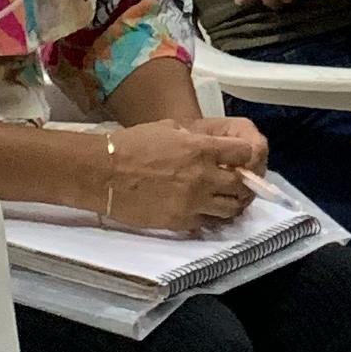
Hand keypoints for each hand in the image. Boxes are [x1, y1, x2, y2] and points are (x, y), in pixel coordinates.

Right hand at [103, 116, 269, 234]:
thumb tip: (214, 147)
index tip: (242, 159)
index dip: (246, 156)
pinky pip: (208, 223)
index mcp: (201, 149)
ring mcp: (192, 202)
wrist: (103, 173)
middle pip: (243, 186)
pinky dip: (211, 217)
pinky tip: (204, 210)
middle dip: (245, 183)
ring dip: (232, 203)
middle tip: (238, 182)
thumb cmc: (132, 145)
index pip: (245, 154)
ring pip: (230, 209)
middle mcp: (202, 177)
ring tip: (224, 198)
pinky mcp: (179, 222)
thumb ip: (197, 138)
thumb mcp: (170, 129)